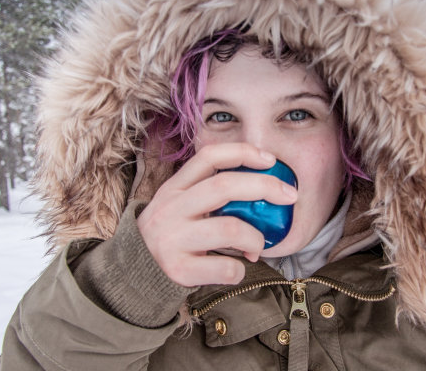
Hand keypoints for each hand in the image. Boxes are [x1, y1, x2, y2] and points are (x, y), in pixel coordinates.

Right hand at [137, 143, 297, 286]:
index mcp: (175, 188)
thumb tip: (263, 189)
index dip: (242, 152)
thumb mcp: (180, 205)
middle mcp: (171, 209)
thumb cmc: (173, 234)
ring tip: (257, 246)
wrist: (135, 273)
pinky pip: (226, 267)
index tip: (271, 160)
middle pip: (224, 186)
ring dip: (256, 238)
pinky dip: (240, 269)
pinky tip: (236, 267)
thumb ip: (209, 194)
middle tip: (290, 196)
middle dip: (265, 187)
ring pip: (231, 229)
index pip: (209, 157)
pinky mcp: (178, 269)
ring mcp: (173, 239)